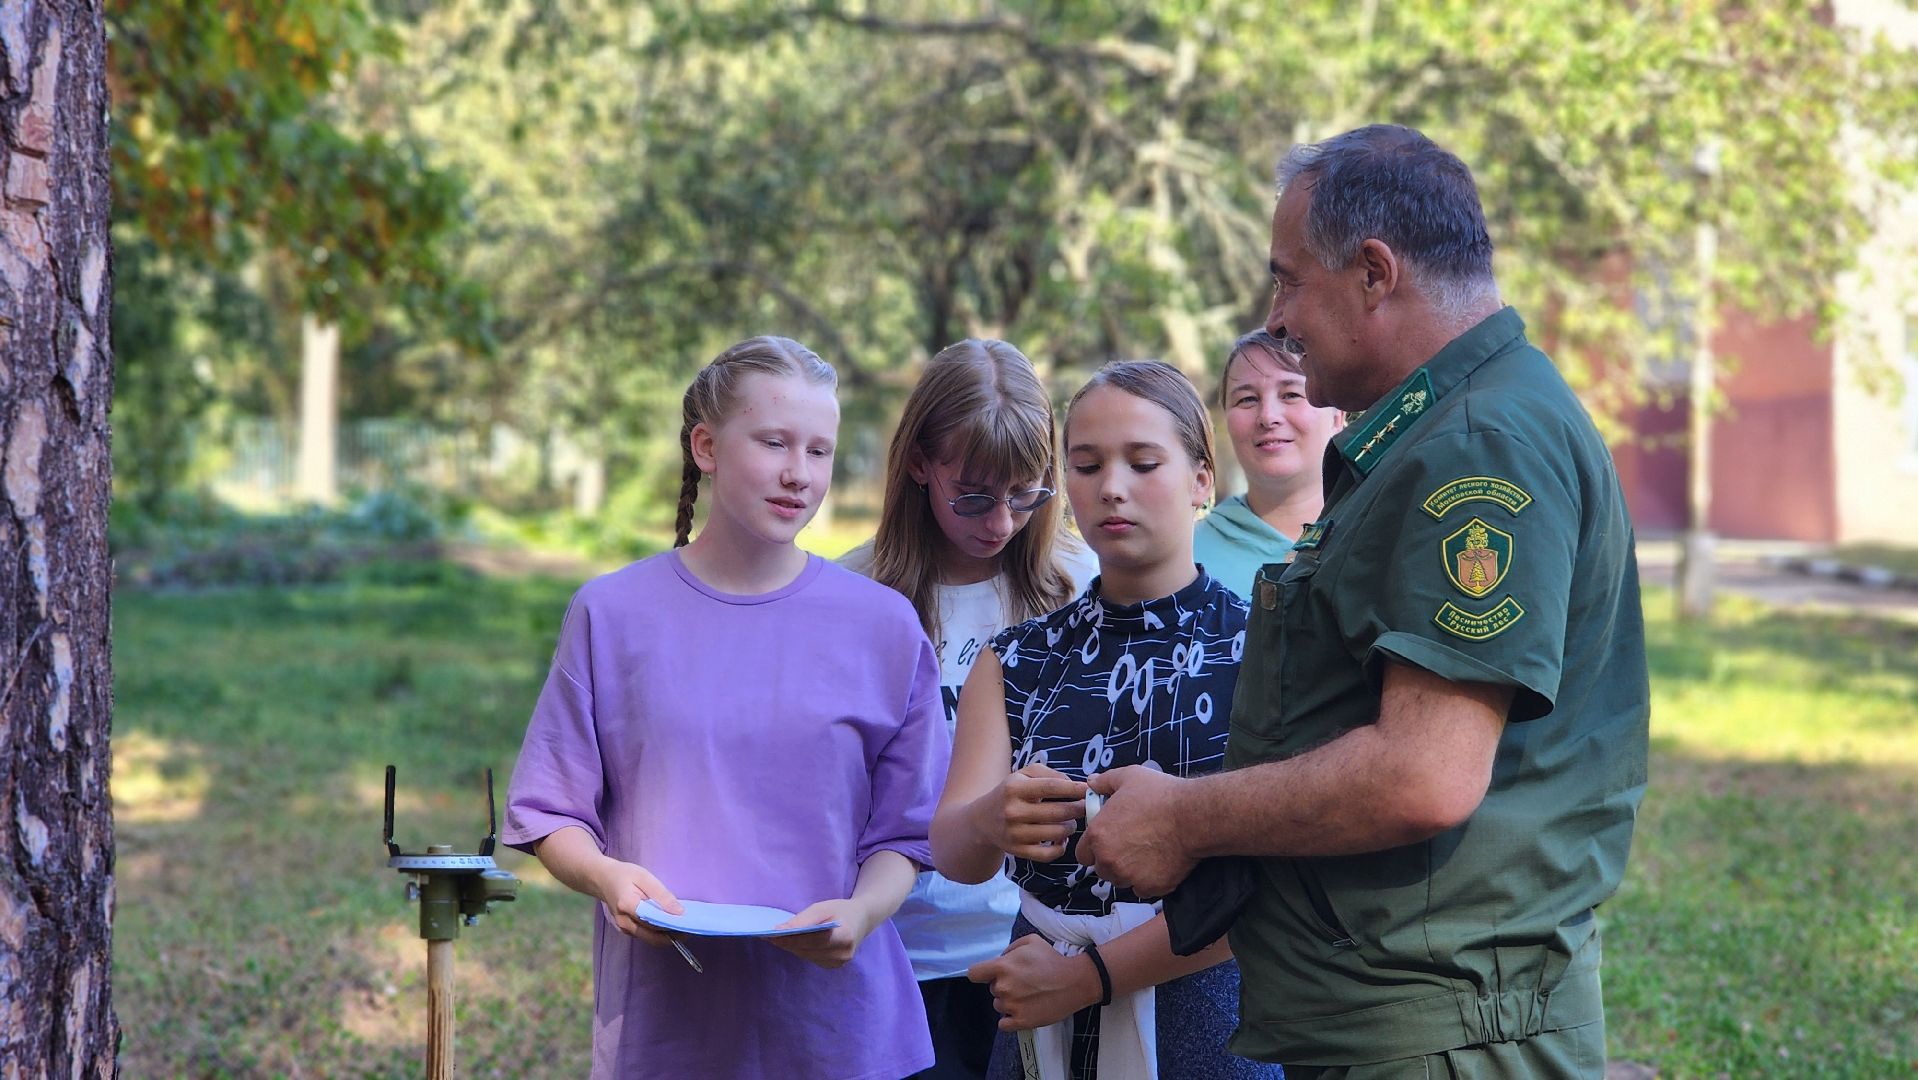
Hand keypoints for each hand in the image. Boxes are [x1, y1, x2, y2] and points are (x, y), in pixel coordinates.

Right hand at [594, 860, 683, 948]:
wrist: (602, 879)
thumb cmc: (625, 875)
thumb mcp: (645, 878)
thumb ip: (662, 895)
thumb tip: (679, 912)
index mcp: (627, 905)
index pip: (654, 922)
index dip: (672, 925)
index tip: (688, 923)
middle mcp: (624, 922)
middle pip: (653, 936)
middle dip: (673, 935)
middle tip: (689, 928)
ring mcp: (624, 928)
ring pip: (650, 939)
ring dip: (667, 936)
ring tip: (682, 925)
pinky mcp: (626, 930)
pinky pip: (646, 936)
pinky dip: (659, 933)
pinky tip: (669, 924)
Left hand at [768, 898, 879, 968]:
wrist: (862, 919)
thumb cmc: (841, 910)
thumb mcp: (823, 907)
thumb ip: (803, 920)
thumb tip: (780, 930)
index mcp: (844, 937)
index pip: (812, 940)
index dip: (791, 938)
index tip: (771, 935)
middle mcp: (843, 954)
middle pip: (807, 950)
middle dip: (787, 943)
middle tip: (767, 935)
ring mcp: (839, 963)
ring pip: (806, 956)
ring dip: (791, 947)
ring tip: (775, 938)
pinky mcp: (834, 966)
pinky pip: (811, 958)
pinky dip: (800, 950)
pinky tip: (791, 943)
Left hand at [967, 934, 1100, 1031]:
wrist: (1075, 981)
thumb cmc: (1053, 959)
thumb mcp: (1030, 941)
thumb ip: (1009, 949)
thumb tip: (1000, 960)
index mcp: (1002, 967)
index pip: (974, 974)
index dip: (981, 974)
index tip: (990, 975)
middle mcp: (1003, 988)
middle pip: (992, 990)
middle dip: (1004, 986)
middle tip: (1023, 983)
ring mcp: (1012, 1007)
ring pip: (999, 1006)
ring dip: (1009, 1003)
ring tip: (1028, 996)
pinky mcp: (1022, 1022)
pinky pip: (1004, 1024)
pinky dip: (1011, 1020)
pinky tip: (1023, 1011)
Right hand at [972, 762, 1086, 861]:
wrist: (982, 820)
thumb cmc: (1010, 793)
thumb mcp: (1022, 775)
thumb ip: (1048, 774)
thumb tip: (1073, 784)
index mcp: (1014, 788)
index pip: (1052, 787)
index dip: (1075, 789)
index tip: (1089, 789)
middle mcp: (1013, 811)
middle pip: (1059, 812)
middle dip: (1079, 809)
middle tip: (1085, 806)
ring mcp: (1015, 833)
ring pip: (1057, 832)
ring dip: (1071, 827)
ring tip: (1070, 821)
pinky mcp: (1017, 851)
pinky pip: (1049, 854)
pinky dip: (1061, 847)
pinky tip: (1061, 839)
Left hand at [1078, 766, 1197, 897]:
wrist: (1193, 817)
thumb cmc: (1160, 795)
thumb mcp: (1128, 777)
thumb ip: (1104, 782)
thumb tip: (1091, 783)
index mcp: (1097, 835)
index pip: (1082, 855)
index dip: (1094, 848)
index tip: (1107, 842)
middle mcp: (1108, 860)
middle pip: (1102, 869)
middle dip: (1112, 861)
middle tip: (1130, 846)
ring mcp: (1129, 876)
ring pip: (1121, 881)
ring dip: (1129, 872)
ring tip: (1146, 854)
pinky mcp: (1151, 887)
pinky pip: (1143, 889)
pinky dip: (1148, 881)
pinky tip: (1159, 864)